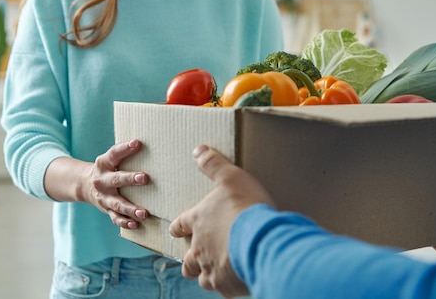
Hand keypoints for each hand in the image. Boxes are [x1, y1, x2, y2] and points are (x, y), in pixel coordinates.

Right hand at [84, 139, 149, 228]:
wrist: (85, 185)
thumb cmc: (107, 168)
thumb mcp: (110, 159)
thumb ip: (124, 154)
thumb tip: (147, 143)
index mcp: (103, 163)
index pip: (114, 153)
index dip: (125, 148)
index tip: (137, 143)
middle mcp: (102, 180)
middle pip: (116, 179)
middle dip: (130, 179)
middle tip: (144, 178)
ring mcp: (103, 196)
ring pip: (117, 203)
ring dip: (131, 208)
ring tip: (144, 212)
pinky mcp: (106, 209)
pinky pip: (115, 217)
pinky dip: (124, 222)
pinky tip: (135, 224)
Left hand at [169, 145, 274, 297]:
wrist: (261, 240)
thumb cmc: (245, 207)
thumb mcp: (231, 177)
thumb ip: (214, 164)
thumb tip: (198, 150)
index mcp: (198, 221)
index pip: (180, 224)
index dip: (178, 226)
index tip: (175, 229)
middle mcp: (199, 247)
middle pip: (186, 259)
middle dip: (189, 259)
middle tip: (193, 258)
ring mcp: (212, 268)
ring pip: (201, 277)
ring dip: (205, 274)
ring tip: (213, 272)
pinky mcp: (227, 285)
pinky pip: (223, 289)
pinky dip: (227, 285)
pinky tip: (235, 280)